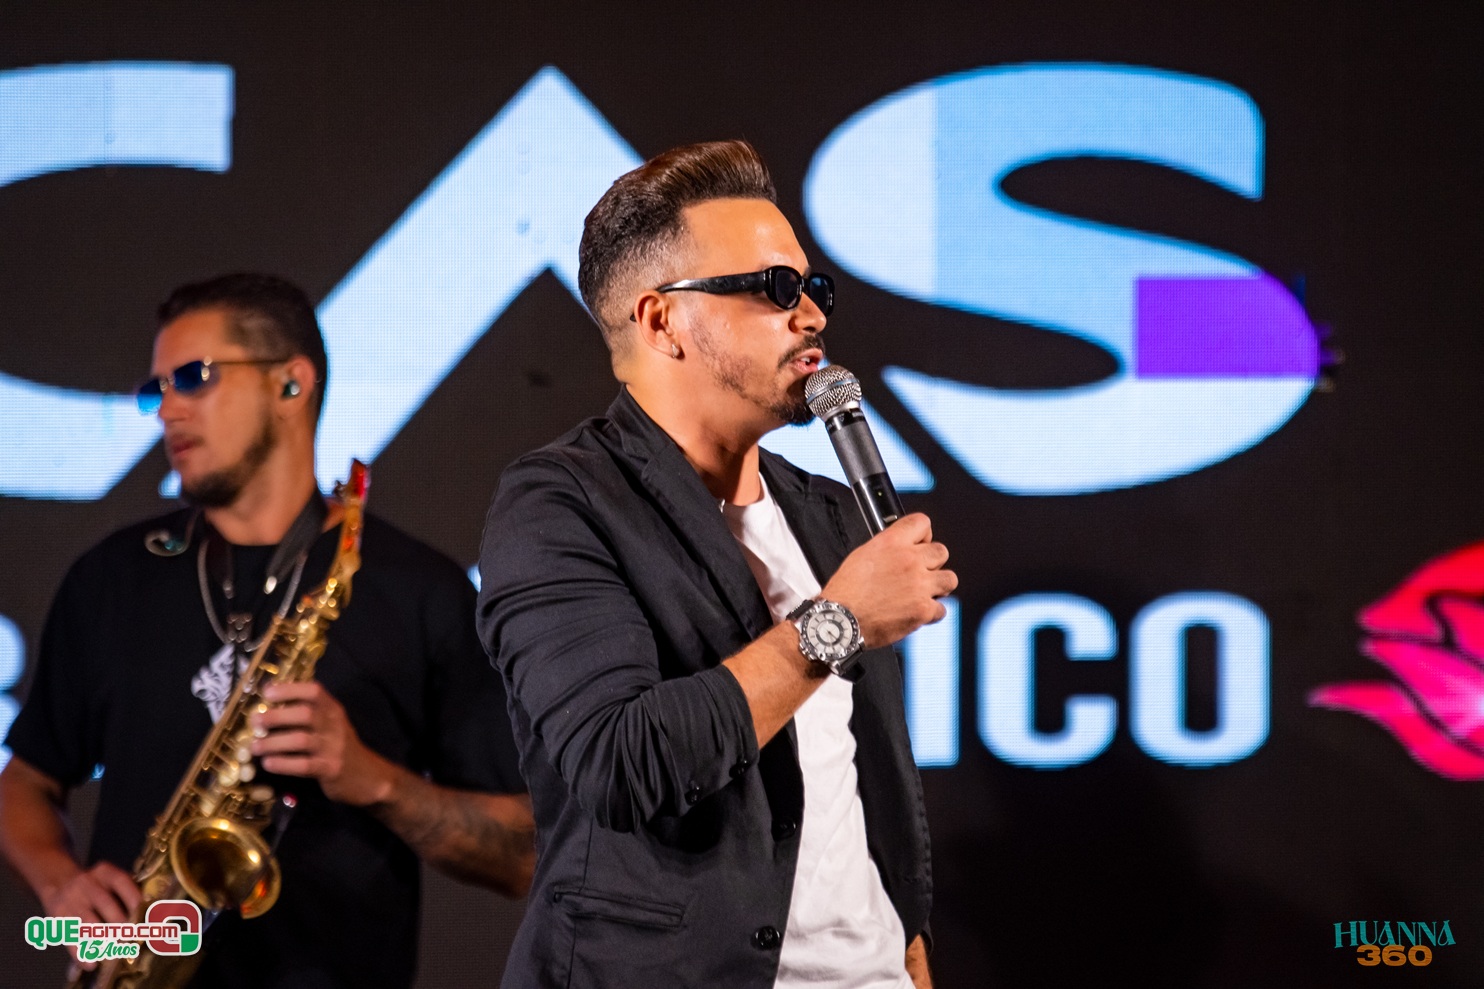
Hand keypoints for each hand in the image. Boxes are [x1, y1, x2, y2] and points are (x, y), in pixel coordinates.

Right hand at [42, 862, 139, 968]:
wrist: (58, 882)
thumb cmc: (97, 884)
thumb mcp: (109, 879)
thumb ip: (128, 891)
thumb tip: (152, 912)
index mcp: (104, 872)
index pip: (120, 881)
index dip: (133, 897)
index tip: (145, 913)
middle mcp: (86, 883)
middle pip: (105, 904)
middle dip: (121, 923)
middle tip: (133, 938)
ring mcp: (70, 900)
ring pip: (88, 923)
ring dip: (104, 939)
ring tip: (117, 951)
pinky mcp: (58, 918)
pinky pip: (70, 937)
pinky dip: (81, 953)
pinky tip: (92, 964)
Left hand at [251, 682, 393, 807]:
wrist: (369, 777)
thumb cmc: (341, 748)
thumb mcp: (332, 725)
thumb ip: (310, 714)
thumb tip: (270, 707)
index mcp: (334, 709)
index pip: (314, 691)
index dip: (289, 689)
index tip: (267, 692)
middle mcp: (335, 724)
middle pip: (305, 713)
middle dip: (276, 716)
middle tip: (255, 722)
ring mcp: (334, 747)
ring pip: (301, 740)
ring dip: (273, 743)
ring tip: (254, 747)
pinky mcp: (331, 769)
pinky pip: (304, 765)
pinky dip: (283, 764)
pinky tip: (268, 764)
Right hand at [820, 513, 955, 648]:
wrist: (841, 621)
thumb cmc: (846, 592)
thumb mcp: (862, 555)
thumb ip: (887, 548)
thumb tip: (899, 549)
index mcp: (892, 542)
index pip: (922, 523)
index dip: (923, 534)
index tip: (921, 543)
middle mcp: (909, 560)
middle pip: (941, 551)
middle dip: (933, 563)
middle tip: (921, 573)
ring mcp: (919, 585)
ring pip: (950, 579)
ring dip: (939, 586)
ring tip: (925, 592)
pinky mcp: (923, 610)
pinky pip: (941, 609)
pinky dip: (931, 613)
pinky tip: (917, 612)